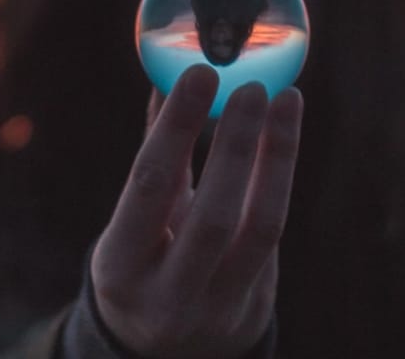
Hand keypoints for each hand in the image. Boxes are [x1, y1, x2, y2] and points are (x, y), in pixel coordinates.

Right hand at [92, 65, 302, 358]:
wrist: (168, 348)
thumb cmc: (144, 262)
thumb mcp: (133, 220)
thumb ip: (154, 156)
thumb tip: (167, 80)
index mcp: (120, 265)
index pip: (149, 188)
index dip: (175, 129)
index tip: (199, 73)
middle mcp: (167, 294)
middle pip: (211, 216)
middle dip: (235, 145)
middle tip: (252, 85)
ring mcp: (217, 306)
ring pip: (258, 226)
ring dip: (275, 157)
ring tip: (283, 98)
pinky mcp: (255, 304)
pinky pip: (274, 232)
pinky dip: (282, 175)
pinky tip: (285, 130)